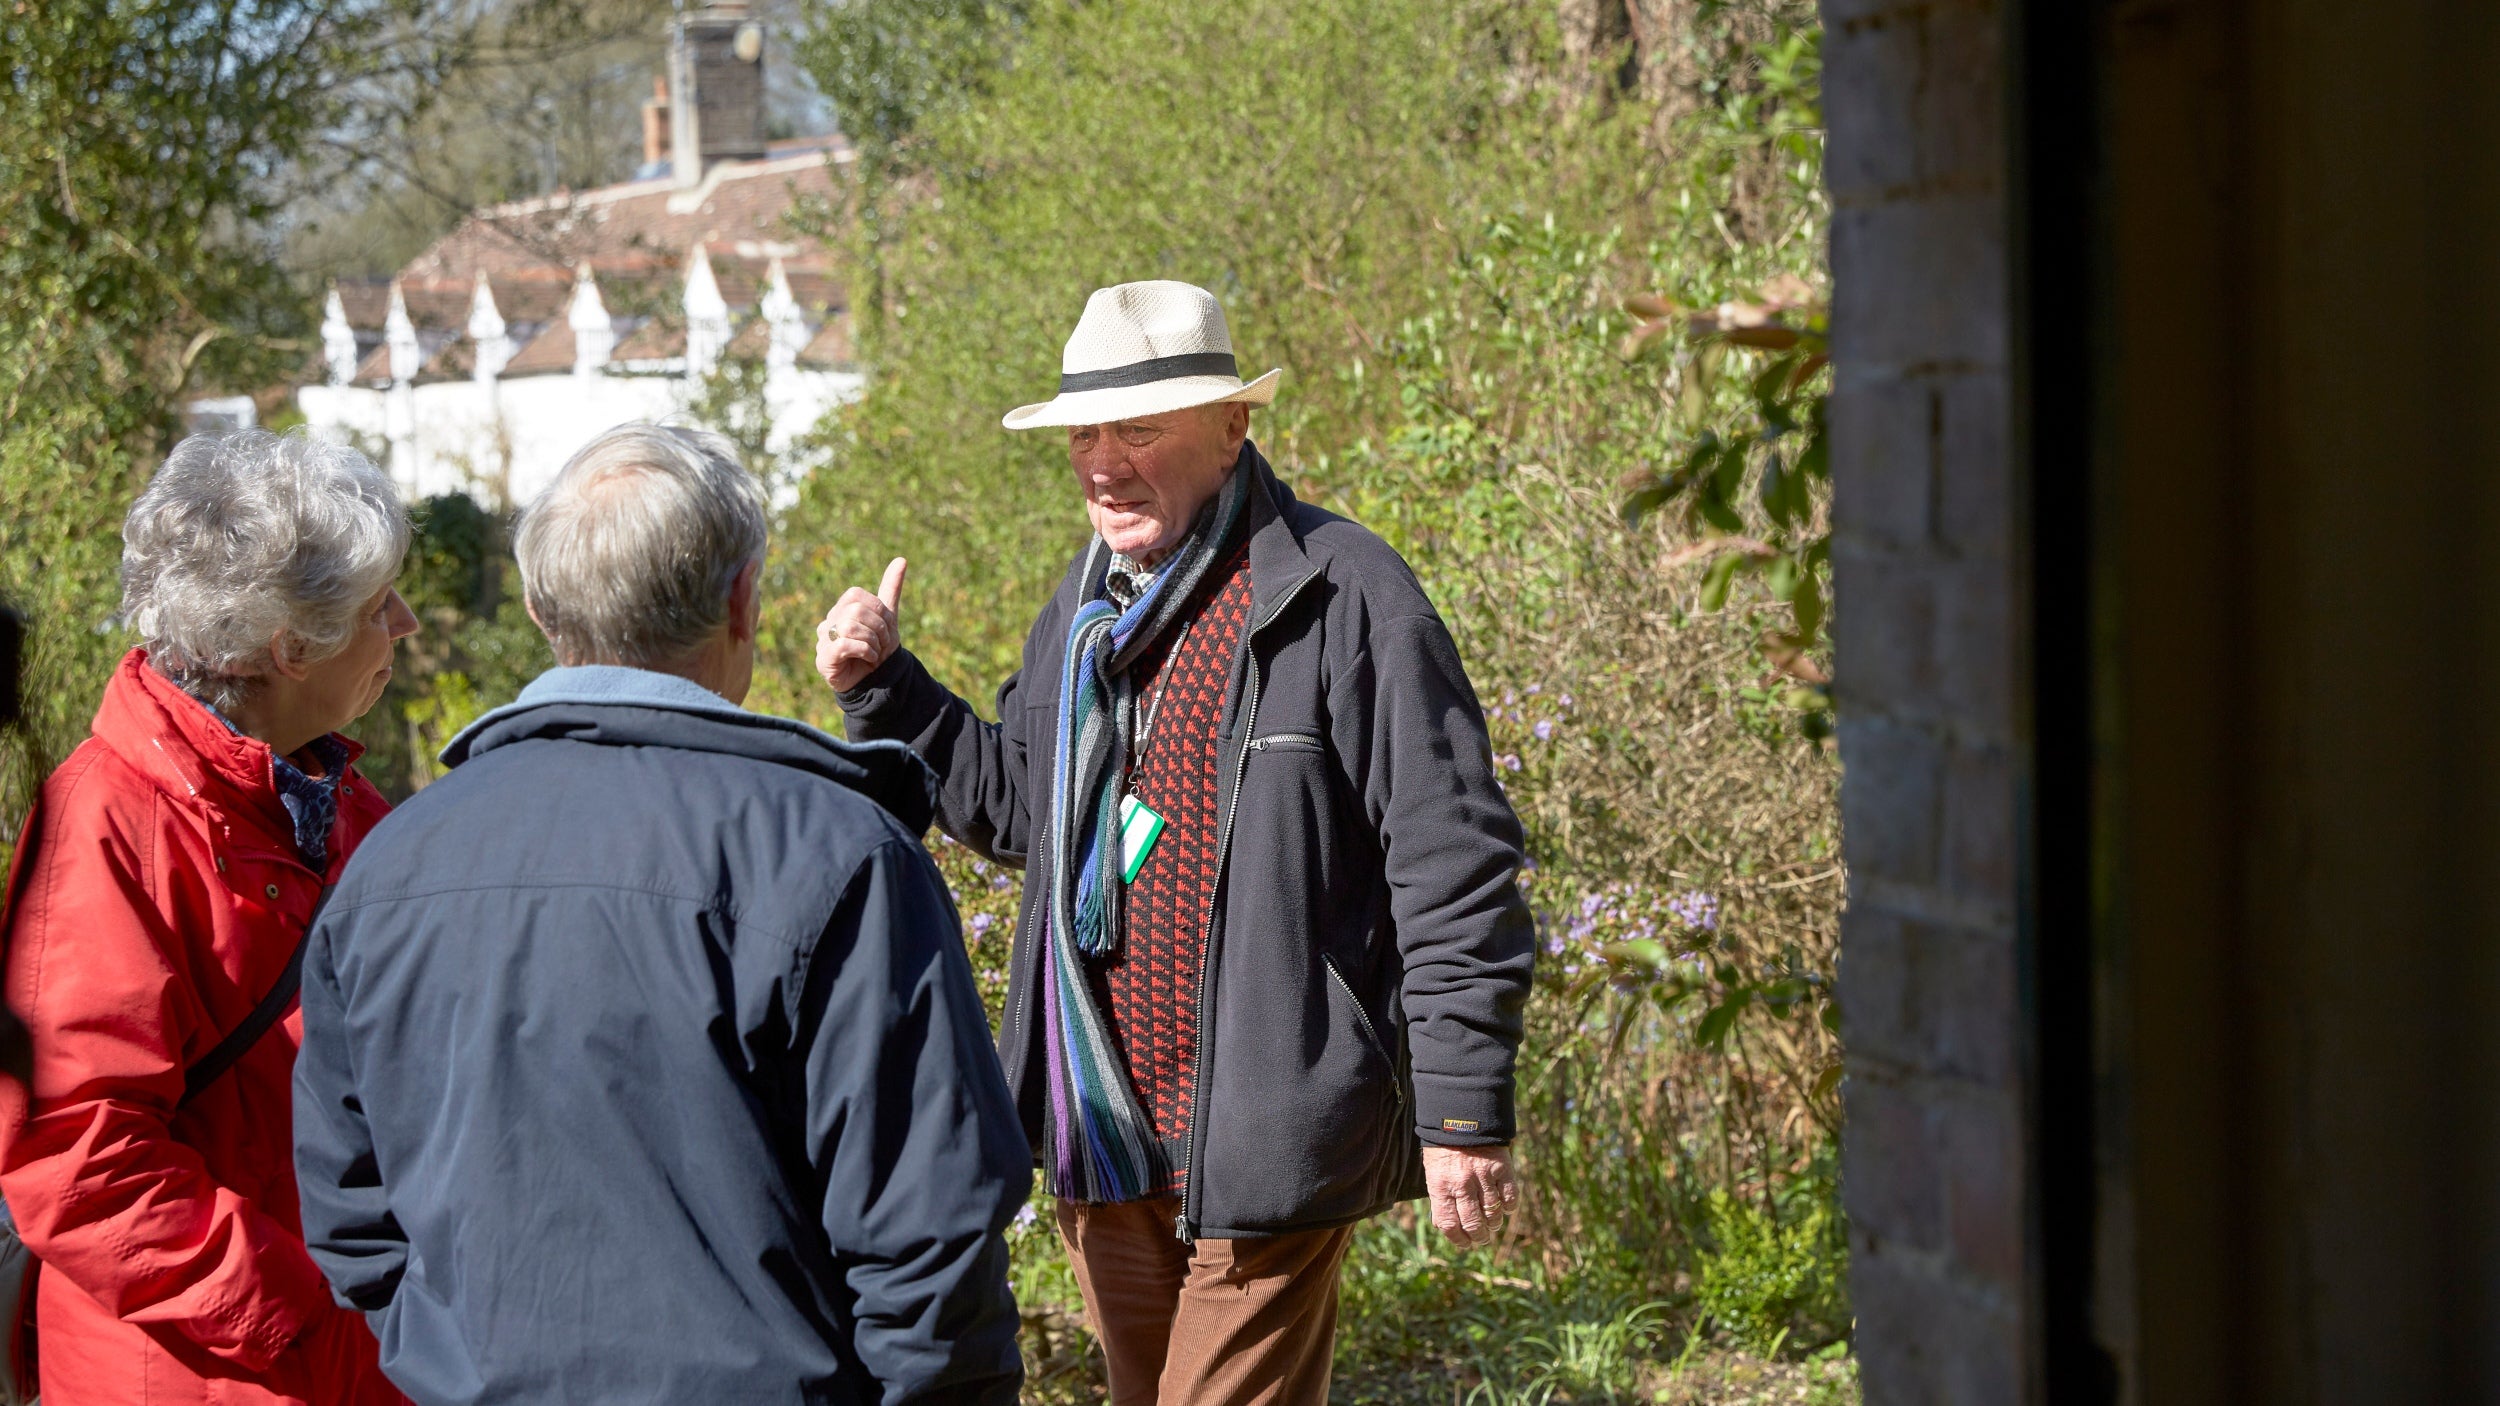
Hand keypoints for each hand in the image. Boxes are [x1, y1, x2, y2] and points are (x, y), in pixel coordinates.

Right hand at [815, 557, 907, 692]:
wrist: (875, 681)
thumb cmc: (878, 648)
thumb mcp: (888, 617)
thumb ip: (891, 588)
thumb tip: (901, 559)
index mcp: (842, 609)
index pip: (857, 595)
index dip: (877, 611)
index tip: (886, 628)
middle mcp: (829, 621)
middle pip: (855, 610)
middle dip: (878, 628)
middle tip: (882, 644)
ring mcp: (824, 640)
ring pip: (849, 626)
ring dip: (872, 641)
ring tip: (875, 653)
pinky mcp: (824, 659)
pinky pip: (844, 645)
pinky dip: (864, 651)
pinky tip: (869, 659)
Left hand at [1422, 1143, 1519, 1248]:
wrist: (1461, 1116)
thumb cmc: (1444, 1149)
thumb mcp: (1433, 1173)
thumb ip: (1439, 1199)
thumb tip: (1444, 1226)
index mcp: (1440, 1186)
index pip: (1449, 1224)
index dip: (1458, 1239)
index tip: (1465, 1243)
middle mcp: (1462, 1184)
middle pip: (1473, 1223)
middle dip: (1479, 1237)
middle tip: (1482, 1239)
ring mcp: (1483, 1176)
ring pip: (1493, 1213)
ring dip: (1494, 1224)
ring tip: (1492, 1224)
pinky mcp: (1502, 1167)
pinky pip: (1510, 1197)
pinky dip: (1509, 1207)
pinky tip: (1505, 1208)